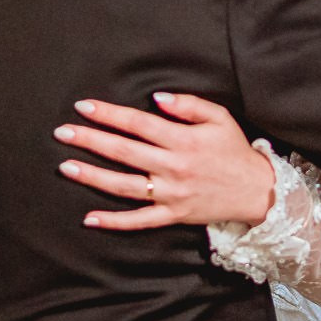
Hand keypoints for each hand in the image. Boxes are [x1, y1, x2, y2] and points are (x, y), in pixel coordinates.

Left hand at [55, 93, 275, 229]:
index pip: (138, 123)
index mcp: (183, 140)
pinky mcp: (173, 215)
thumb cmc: (235, 150)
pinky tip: (90, 218)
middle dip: (90, 140)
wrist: (258, 191)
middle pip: (124, 152)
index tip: (83, 107)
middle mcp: (173, 167)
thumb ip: (188, 105)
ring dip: (93, 177)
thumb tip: (156, 98)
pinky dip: (114, 221)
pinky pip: (139, 221)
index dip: (109, 114)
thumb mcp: (219, 118)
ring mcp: (171, 194)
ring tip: (66, 167)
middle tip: (62, 133)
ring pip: (125, 186)